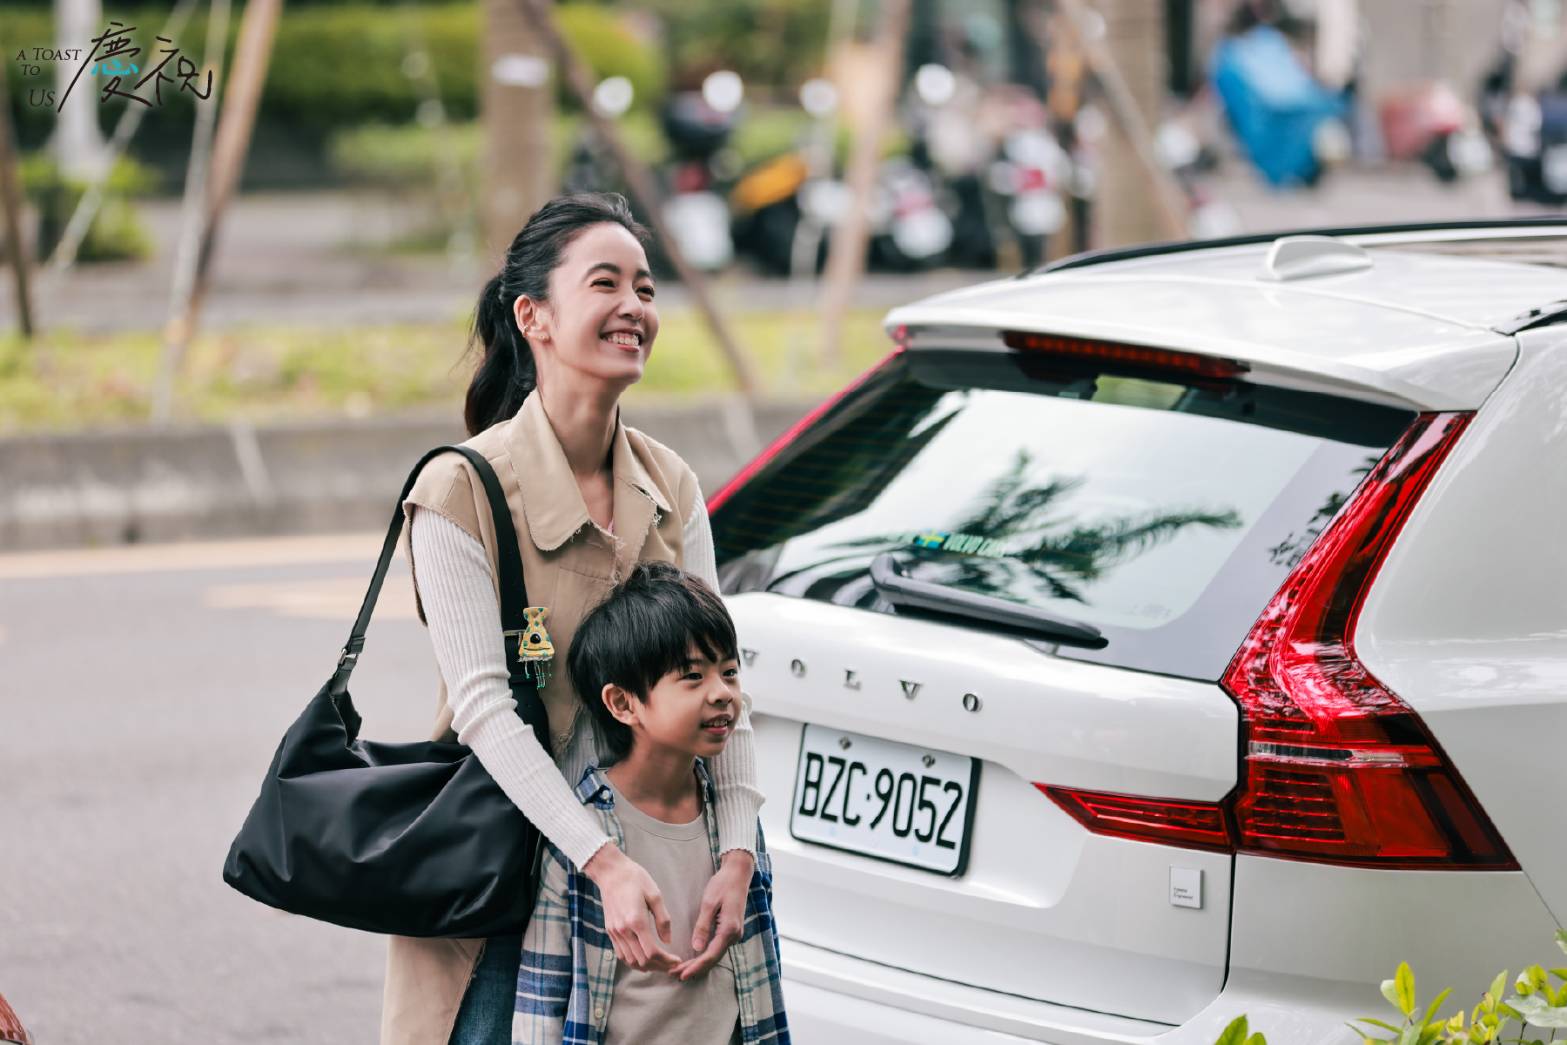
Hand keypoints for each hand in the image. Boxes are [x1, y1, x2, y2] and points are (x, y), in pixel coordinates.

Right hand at [582, 844, 679, 972]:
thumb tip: (668, 940)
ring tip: (660, 964)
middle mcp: (623, 930)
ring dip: (646, 967)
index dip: (666, 961)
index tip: (677, 960)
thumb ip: (663, 919)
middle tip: (672, 965)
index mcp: (636, 921)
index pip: (652, 952)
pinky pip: (620, 954)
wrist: (611, 873)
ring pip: (630, 961)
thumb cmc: (635, 879)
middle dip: (659, 967)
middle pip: (642, 961)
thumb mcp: (655, 894)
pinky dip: (633, 961)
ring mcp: (614, 932)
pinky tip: (644, 959)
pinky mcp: (610, 931)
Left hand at [671, 849, 754, 980]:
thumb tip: (696, 948)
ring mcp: (734, 934)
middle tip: (674, 974)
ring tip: (680, 970)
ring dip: (699, 964)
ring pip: (715, 955)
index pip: (710, 955)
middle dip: (694, 968)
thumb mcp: (709, 903)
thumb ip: (703, 926)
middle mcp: (734, 935)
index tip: (680, 974)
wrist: (738, 874)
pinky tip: (694, 958)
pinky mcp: (731, 931)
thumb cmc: (723, 885)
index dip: (695, 967)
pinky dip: (705, 955)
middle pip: (713, 959)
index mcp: (729, 929)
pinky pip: (717, 948)